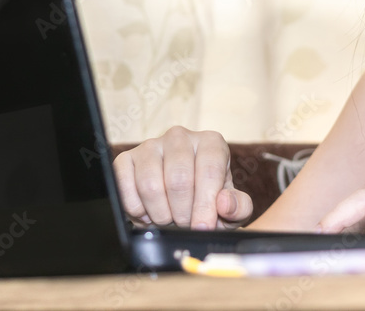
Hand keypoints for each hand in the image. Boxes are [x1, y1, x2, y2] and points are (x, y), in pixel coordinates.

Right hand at [113, 126, 252, 229]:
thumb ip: (239, 207)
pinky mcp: (125, 159)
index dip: (205, 205)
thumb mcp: (231, 207)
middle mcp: (180, 137)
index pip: (208, 171)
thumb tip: (224, 203)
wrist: (180, 200)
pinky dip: (137, 210)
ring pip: (150, 185)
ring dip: (160, 214)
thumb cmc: (208, 200)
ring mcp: (150, 145)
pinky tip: (149, 213)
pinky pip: (125, 188)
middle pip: (178, 179)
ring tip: (168, 219)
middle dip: (182, 213)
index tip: (202, 227)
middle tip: (185, 224)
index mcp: (211, 142)